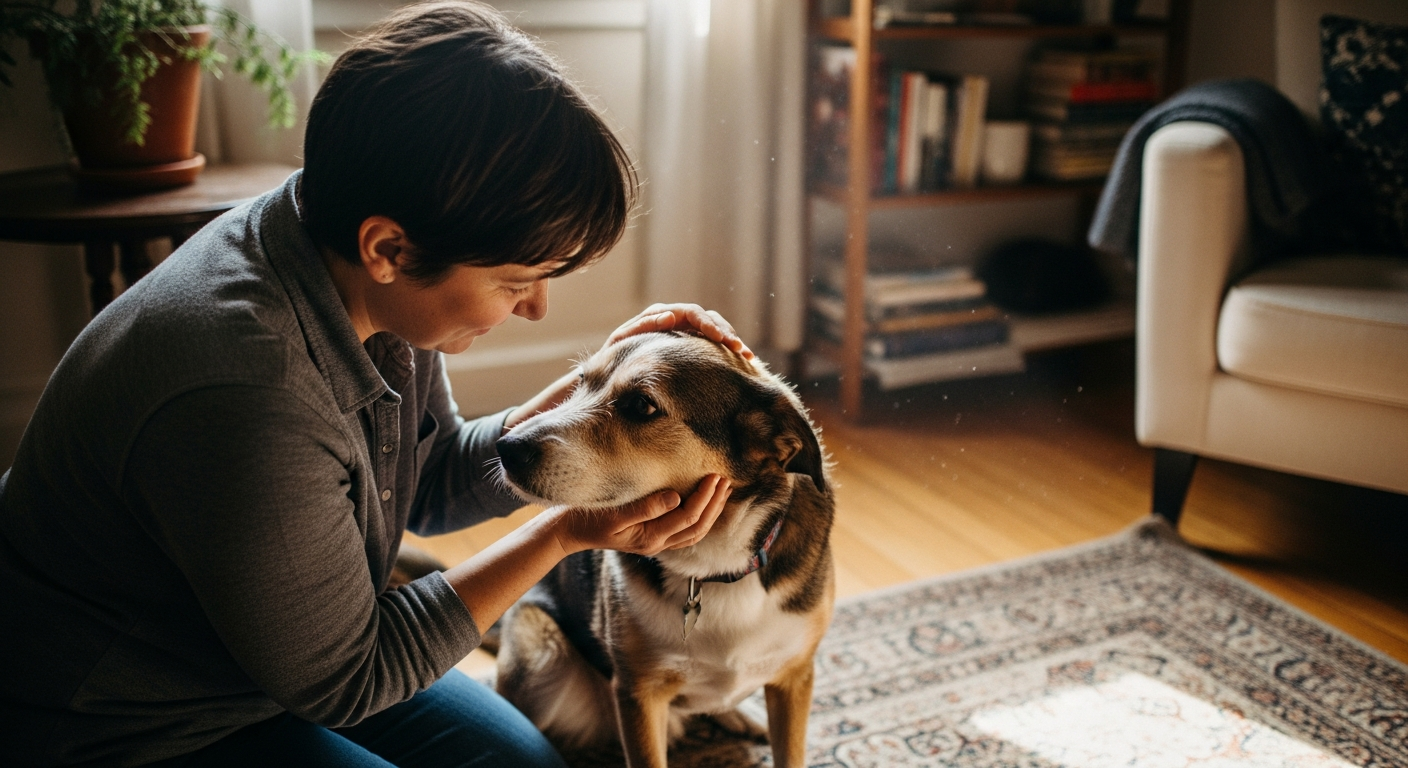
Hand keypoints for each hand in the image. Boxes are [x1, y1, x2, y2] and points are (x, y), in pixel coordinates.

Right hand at [547, 474, 732, 556]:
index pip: (687, 518)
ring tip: (722, 491)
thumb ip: (644, 507)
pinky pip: (685, 532)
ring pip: (694, 533)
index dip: (704, 498)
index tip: (713, 477)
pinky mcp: (653, 537)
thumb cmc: (588, 518)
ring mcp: (655, 544)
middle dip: (714, 505)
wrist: (569, 531)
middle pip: (696, 528)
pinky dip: (700, 518)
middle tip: (724, 480)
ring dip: (711, 512)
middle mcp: (656, 544)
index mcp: (649, 538)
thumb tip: (675, 497)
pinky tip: (705, 504)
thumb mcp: (614, 513)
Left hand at [607, 304, 753, 359]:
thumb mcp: (622, 340)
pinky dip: (730, 349)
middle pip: (708, 318)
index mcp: (661, 314)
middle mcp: (676, 318)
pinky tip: (746, 359)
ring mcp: (685, 330)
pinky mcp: (691, 343)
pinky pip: (716, 342)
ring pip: (716, 328)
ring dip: (731, 339)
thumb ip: (643, 327)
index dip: (706, 323)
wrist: (612, 368)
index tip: (718, 337)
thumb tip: (670, 316)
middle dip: (725, 332)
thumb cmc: (614, 354)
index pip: (691, 312)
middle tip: (737, 348)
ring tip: (746, 355)